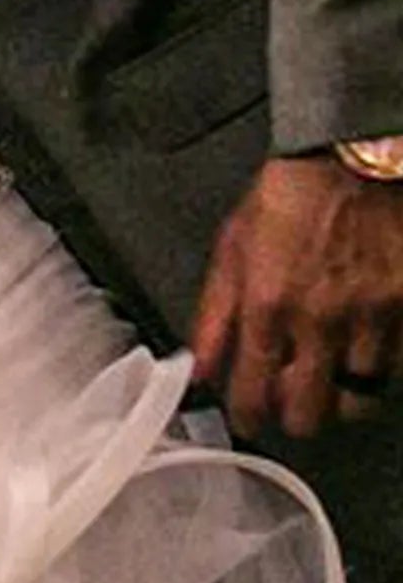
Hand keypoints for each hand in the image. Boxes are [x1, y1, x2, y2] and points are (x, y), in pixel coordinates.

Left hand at [192, 154, 402, 436]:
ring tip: (329, 374)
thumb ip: (213, 313)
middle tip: (291, 402)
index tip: (248, 417)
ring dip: (341, 393)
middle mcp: (320, 323)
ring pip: (359, 398)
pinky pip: (397, 370)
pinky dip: (380, 370)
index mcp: (267, 305)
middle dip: (296, 415)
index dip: (248, 415)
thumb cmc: (285, 200)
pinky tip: (364, 349)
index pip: (254, 390)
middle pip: (312, 412)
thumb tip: (199, 367)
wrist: (350, 165)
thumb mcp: (233, 247)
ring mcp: (371, 323)